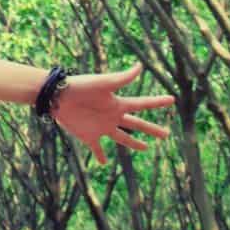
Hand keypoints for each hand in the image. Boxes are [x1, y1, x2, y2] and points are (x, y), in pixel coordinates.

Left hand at [51, 62, 174, 164]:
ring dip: (134, 143)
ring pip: (122, 138)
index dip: (157, 102)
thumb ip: (122, 78)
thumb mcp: (103, 83)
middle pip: (137, 124)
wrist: (57, 96)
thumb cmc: (80, 86)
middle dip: (152, 129)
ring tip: (145, 148)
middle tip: (167, 134)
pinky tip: (104, 163)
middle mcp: (112, 116)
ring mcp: (101, 127)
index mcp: (118, 104)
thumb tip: (140, 66)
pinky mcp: (88, 136)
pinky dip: (101, 155)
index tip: (172, 100)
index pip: (142, 104)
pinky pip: (97, 148)